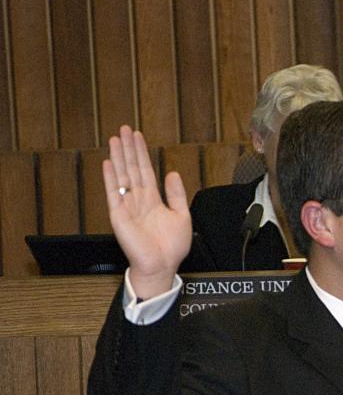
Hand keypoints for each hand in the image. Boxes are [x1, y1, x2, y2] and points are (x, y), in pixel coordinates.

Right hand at [102, 126, 190, 296]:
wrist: (162, 265)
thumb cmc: (171, 247)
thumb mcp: (182, 215)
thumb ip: (176, 194)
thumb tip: (172, 173)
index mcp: (153, 200)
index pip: (145, 170)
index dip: (142, 153)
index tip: (138, 136)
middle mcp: (138, 200)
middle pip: (132, 168)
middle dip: (129, 148)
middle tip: (125, 128)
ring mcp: (127, 206)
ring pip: (122, 176)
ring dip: (119, 156)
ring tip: (116, 138)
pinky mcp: (119, 215)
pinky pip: (113, 193)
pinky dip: (110, 178)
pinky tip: (108, 162)